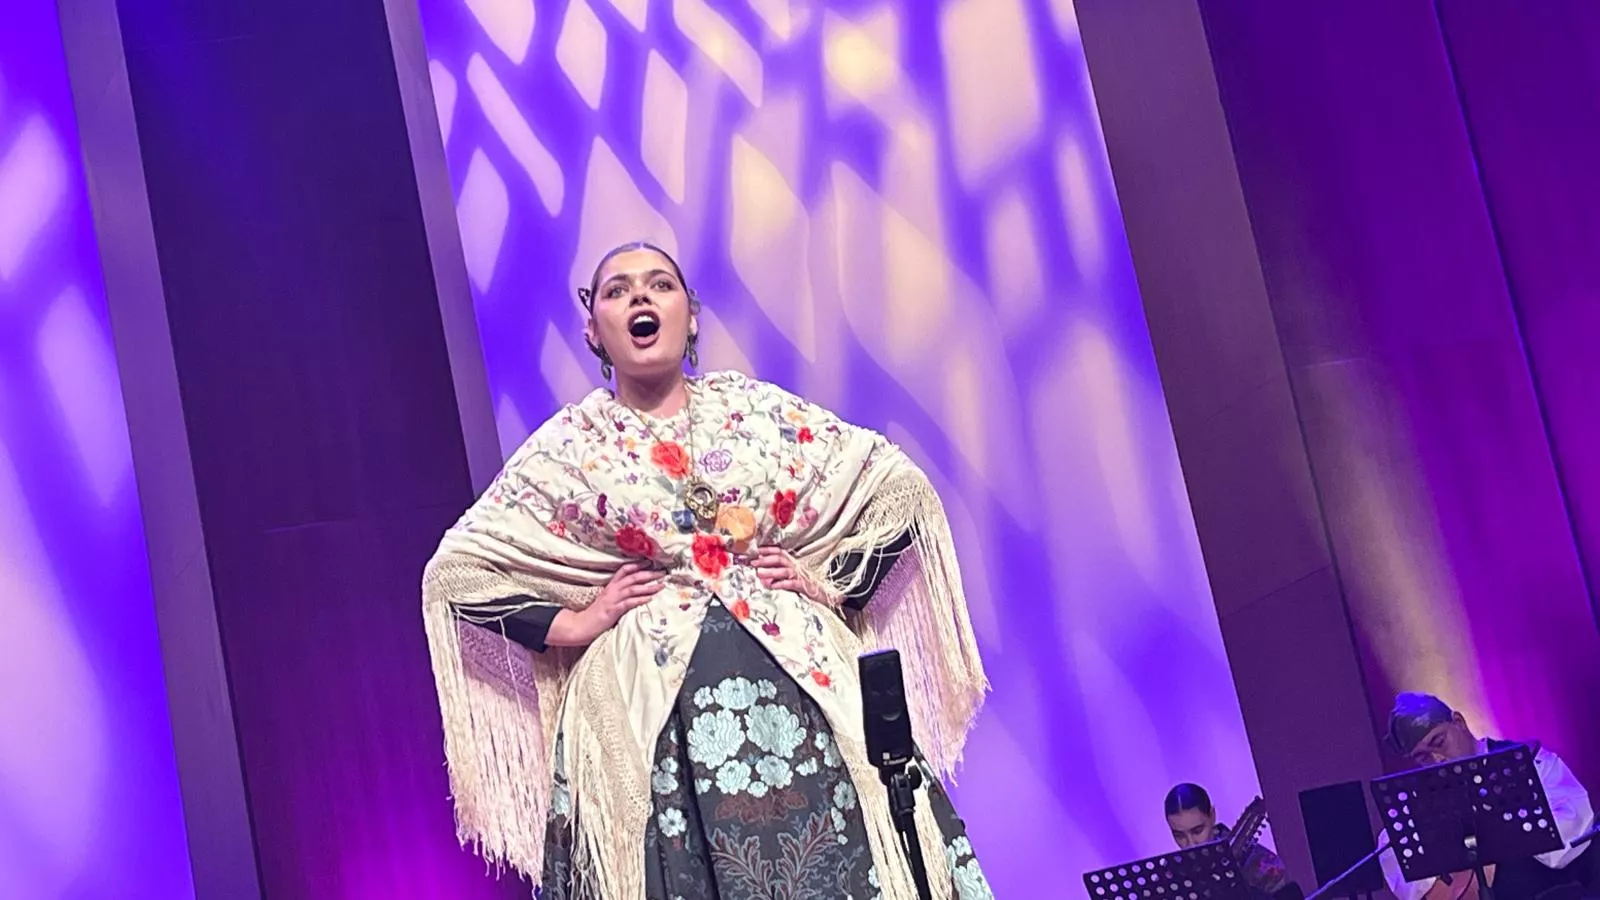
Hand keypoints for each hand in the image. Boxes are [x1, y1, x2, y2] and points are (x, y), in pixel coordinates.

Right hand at [547, 562, 663, 646]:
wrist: (581, 625)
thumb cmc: (596, 614)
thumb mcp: (607, 600)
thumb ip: (619, 594)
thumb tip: (635, 591)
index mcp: (611, 586)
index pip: (624, 570)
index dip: (637, 565)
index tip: (650, 562)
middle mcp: (612, 590)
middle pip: (633, 577)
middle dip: (649, 574)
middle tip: (663, 573)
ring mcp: (612, 599)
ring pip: (633, 588)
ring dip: (649, 586)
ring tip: (661, 585)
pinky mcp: (613, 610)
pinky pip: (629, 603)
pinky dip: (640, 600)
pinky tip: (649, 598)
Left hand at [754, 546, 835, 607]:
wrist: (827, 595)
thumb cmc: (809, 587)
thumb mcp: (793, 580)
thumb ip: (780, 577)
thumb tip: (764, 577)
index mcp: (794, 563)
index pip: (780, 552)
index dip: (768, 550)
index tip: (756, 550)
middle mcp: (797, 567)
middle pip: (780, 559)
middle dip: (765, 559)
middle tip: (753, 562)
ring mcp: (801, 576)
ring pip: (784, 570)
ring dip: (771, 571)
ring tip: (759, 573)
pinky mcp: (804, 586)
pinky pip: (791, 583)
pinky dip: (782, 583)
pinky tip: (773, 585)